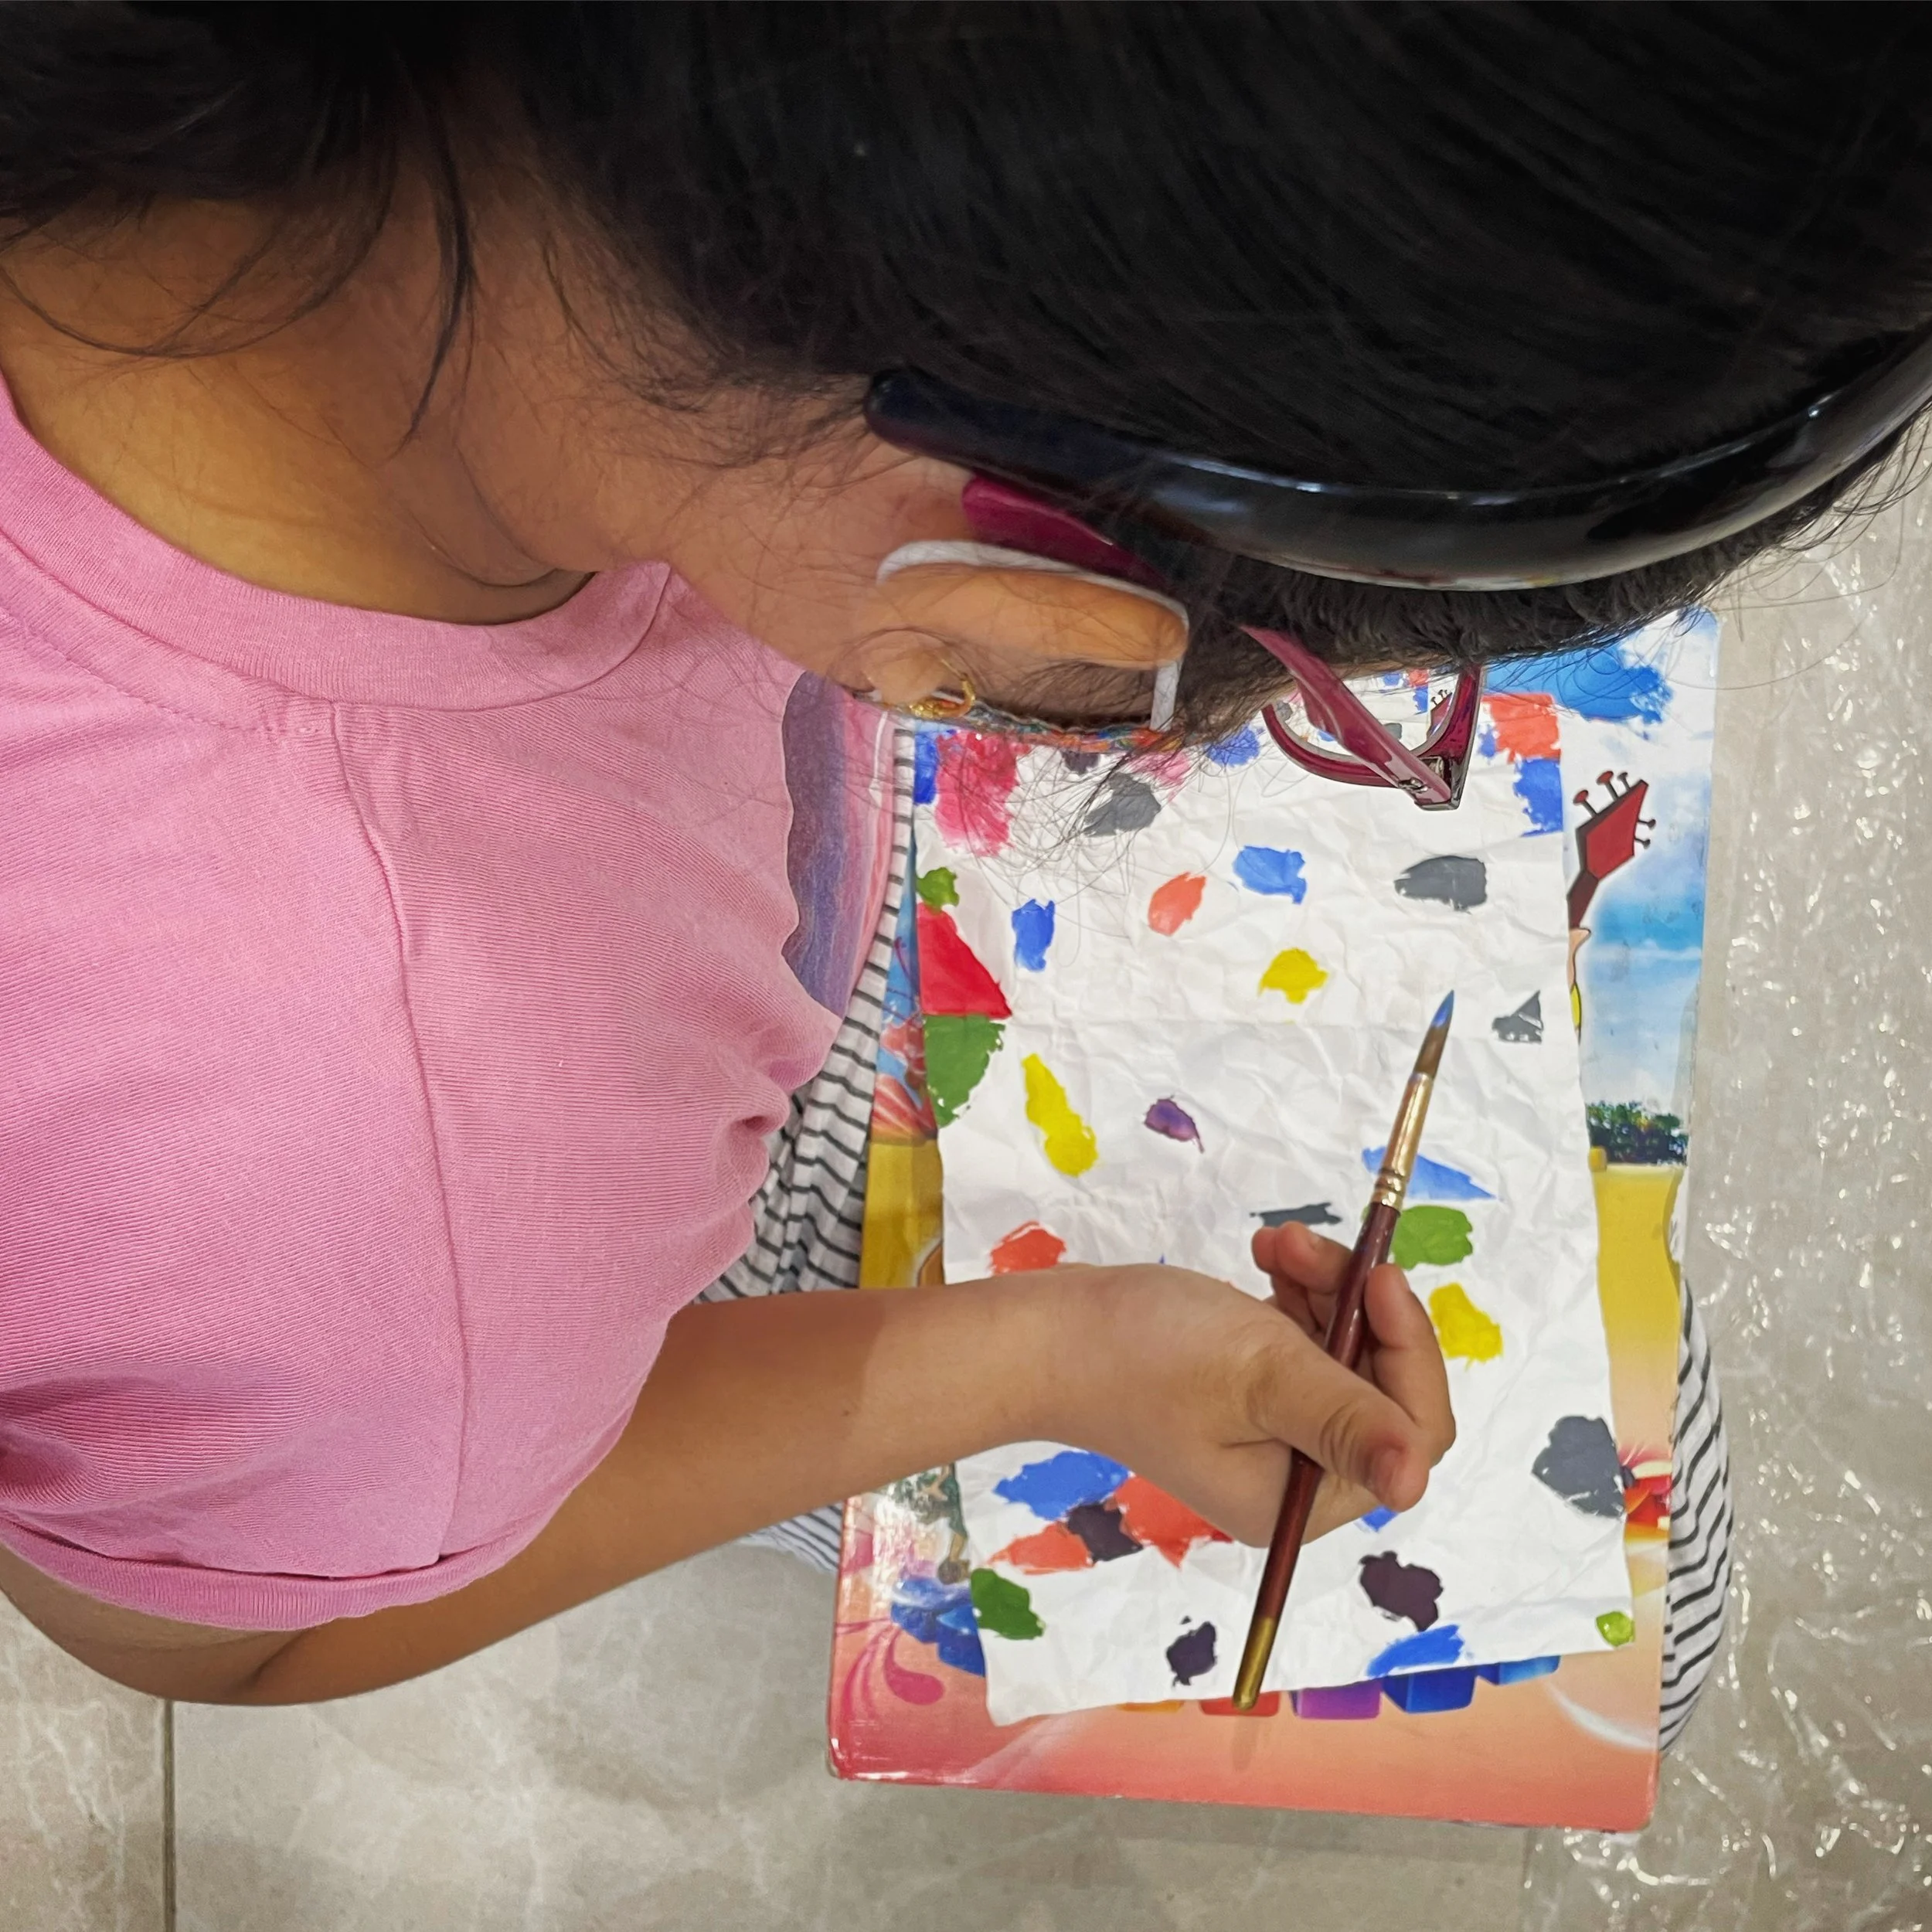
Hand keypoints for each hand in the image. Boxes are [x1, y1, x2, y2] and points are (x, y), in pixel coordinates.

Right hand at [1033, 1225, 1453, 1546]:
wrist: (1045, 1337)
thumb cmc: (1142, 1354)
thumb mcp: (1258, 1375)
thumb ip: (1345, 1419)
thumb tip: (1417, 1481)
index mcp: (1295, 1498)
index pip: (1407, 1434)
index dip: (1408, 1353)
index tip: (1380, 1279)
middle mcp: (1291, 1477)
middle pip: (1380, 1388)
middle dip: (1358, 1309)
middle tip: (1309, 1249)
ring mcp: (1270, 1433)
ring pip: (1347, 1352)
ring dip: (1325, 1288)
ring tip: (1275, 1245)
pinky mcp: (1247, 1392)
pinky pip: (1306, 1341)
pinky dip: (1297, 1294)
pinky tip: (1263, 1259)